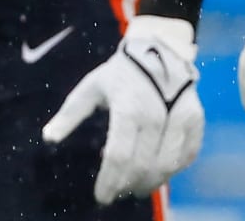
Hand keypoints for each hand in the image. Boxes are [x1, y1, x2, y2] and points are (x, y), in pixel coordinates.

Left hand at [43, 15, 203, 201]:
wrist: (161, 47)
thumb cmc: (121, 72)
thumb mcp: (91, 86)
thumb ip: (70, 113)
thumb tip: (48, 137)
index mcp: (128, 108)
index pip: (119, 158)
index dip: (109, 182)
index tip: (102, 197)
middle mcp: (157, 113)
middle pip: (143, 166)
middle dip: (128, 186)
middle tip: (119, 192)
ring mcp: (180, 115)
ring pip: (167, 164)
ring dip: (151, 182)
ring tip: (138, 187)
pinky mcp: (196, 116)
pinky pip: (188, 154)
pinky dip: (174, 169)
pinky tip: (160, 172)